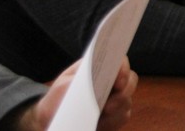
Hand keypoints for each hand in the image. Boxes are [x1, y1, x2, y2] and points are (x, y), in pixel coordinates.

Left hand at [18, 58, 136, 130]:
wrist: (53, 119)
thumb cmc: (58, 98)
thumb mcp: (61, 88)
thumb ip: (76, 82)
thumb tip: (90, 84)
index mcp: (100, 67)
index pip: (119, 60)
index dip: (123, 68)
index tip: (117, 81)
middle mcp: (112, 80)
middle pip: (131, 80)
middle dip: (123, 93)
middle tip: (108, 107)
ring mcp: (117, 97)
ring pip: (128, 100)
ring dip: (115, 110)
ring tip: (100, 117)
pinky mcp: (117, 114)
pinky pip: (123, 116)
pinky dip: (112, 122)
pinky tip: (100, 125)